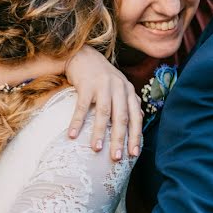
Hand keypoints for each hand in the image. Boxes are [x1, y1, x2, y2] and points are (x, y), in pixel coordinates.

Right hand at [65, 46, 142, 160]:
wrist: (83, 54)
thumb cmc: (102, 75)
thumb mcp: (120, 86)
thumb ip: (130, 102)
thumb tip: (140, 119)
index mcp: (129, 91)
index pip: (135, 117)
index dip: (135, 136)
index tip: (133, 154)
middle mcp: (119, 88)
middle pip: (121, 118)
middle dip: (119, 139)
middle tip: (116, 157)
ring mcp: (103, 85)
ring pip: (103, 113)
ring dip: (99, 133)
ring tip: (96, 149)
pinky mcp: (86, 84)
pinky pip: (82, 106)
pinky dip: (77, 121)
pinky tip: (72, 135)